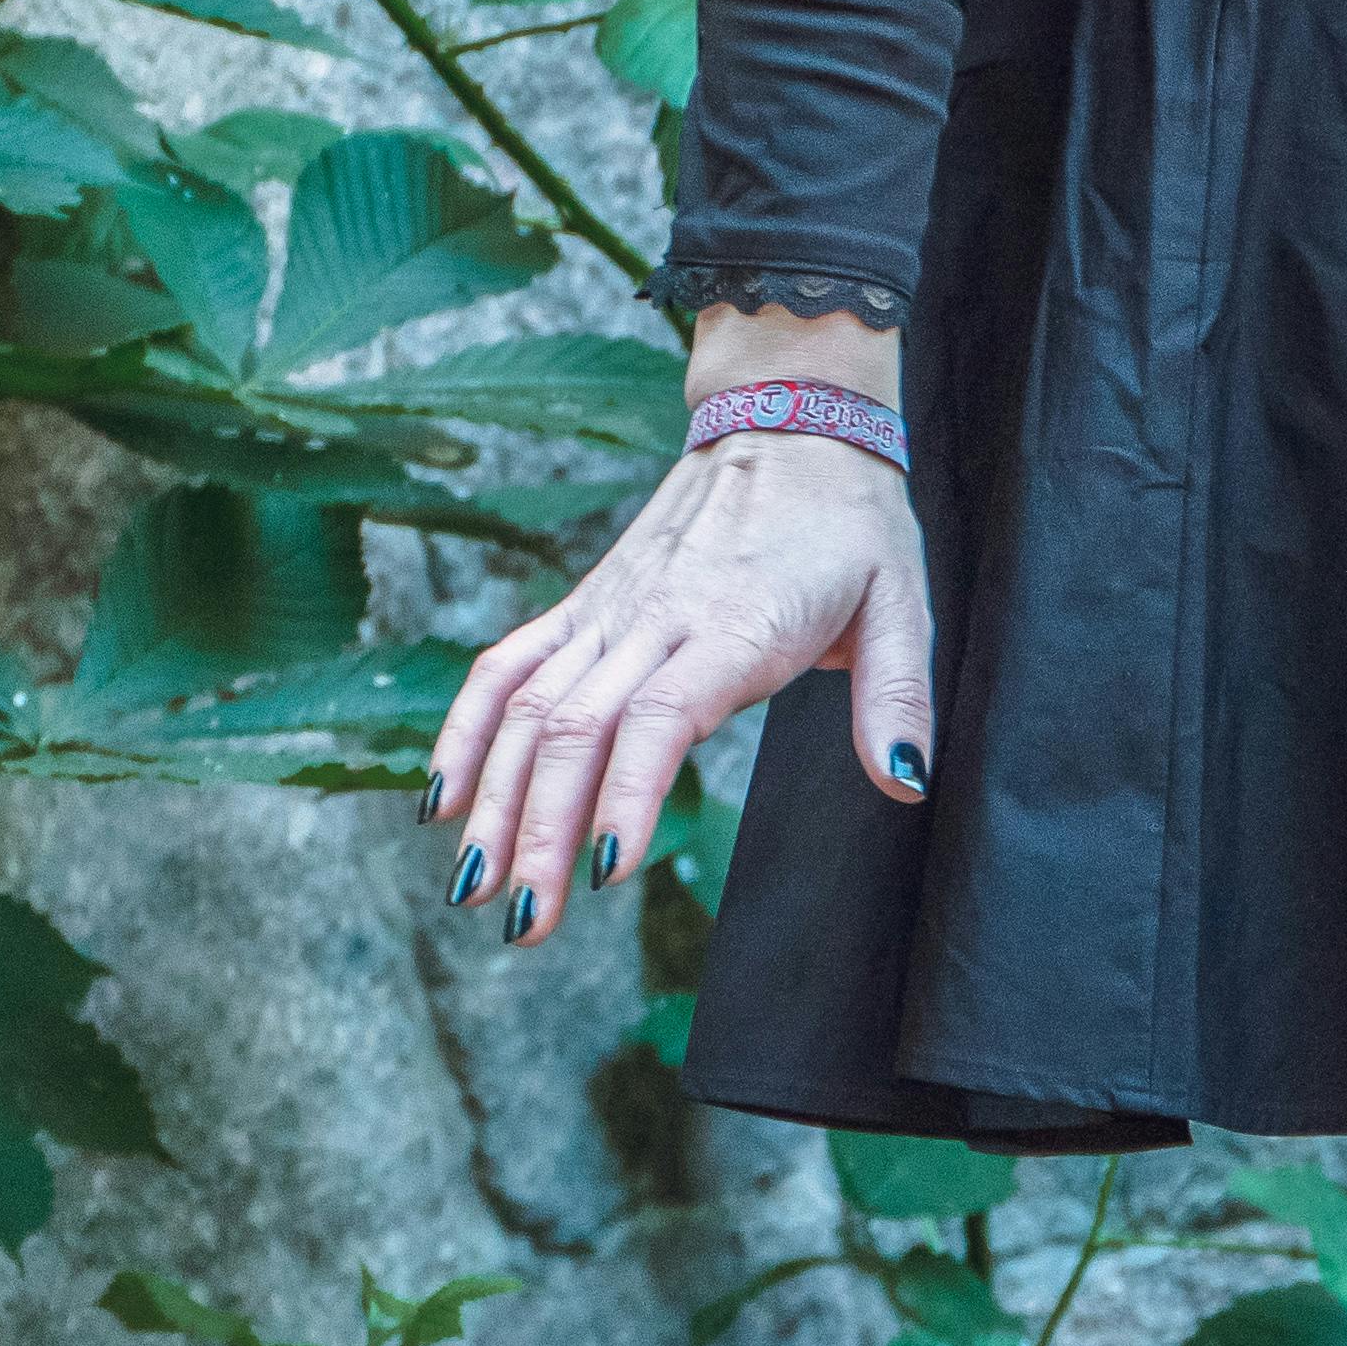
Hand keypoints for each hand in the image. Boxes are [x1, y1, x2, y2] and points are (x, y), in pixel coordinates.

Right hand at [427, 339, 933, 934]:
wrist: (788, 421)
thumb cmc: (849, 521)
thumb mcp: (902, 600)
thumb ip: (897, 697)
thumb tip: (907, 784)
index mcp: (734, 623)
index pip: (660, 716)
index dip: (626, 793)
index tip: (604, 870)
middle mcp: (653, 618)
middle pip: (575, 730)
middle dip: (539, 831)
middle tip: (527, 923)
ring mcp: (607, 611)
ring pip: (526, 708)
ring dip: (492, 799)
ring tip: (472, 887)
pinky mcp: (582, 606)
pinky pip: (504, 666)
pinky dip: (464, 729)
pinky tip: (440, 801)